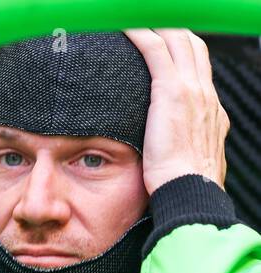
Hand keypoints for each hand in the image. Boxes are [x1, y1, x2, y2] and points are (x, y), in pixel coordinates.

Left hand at [124, 29, 228, 193]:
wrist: (189, 191)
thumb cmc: (181, 187)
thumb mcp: (187, 162)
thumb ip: (179, 149)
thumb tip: (165, 156)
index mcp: (211, 111)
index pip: (199, 68)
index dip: (184, 50)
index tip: (167, 42)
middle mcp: (205, 95)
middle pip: (192, 45)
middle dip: (172, 28)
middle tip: (150, 21)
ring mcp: (191, 90)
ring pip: (177, 40)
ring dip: (157, 25)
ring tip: (133, 18)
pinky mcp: (171, 91)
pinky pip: (155, 50)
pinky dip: (141, 33)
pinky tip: (125, 26)